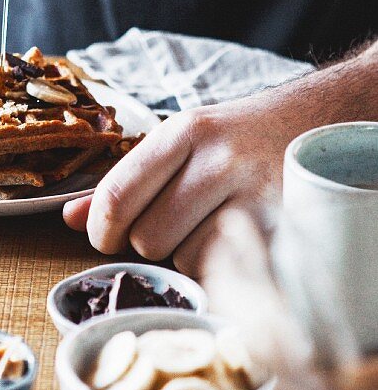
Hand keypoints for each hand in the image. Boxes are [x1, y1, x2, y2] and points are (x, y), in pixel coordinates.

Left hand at [63, 82, 325, 276]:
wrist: (319, 122)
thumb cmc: (240, 138)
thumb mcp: (181, 142)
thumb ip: (126, 181)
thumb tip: (70, 218)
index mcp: (183, 131)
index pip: (117, 196)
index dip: (100, 231)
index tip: (104, 238)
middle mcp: (218, 158)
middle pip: (146, 237)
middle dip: (149, 242)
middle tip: (172, 224)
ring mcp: (254, 192)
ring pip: (184, 258)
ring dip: (187, 253)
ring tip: (211, 223)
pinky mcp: (280, 225)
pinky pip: (224, 268)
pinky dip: (219, 265)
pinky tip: (232, 237)